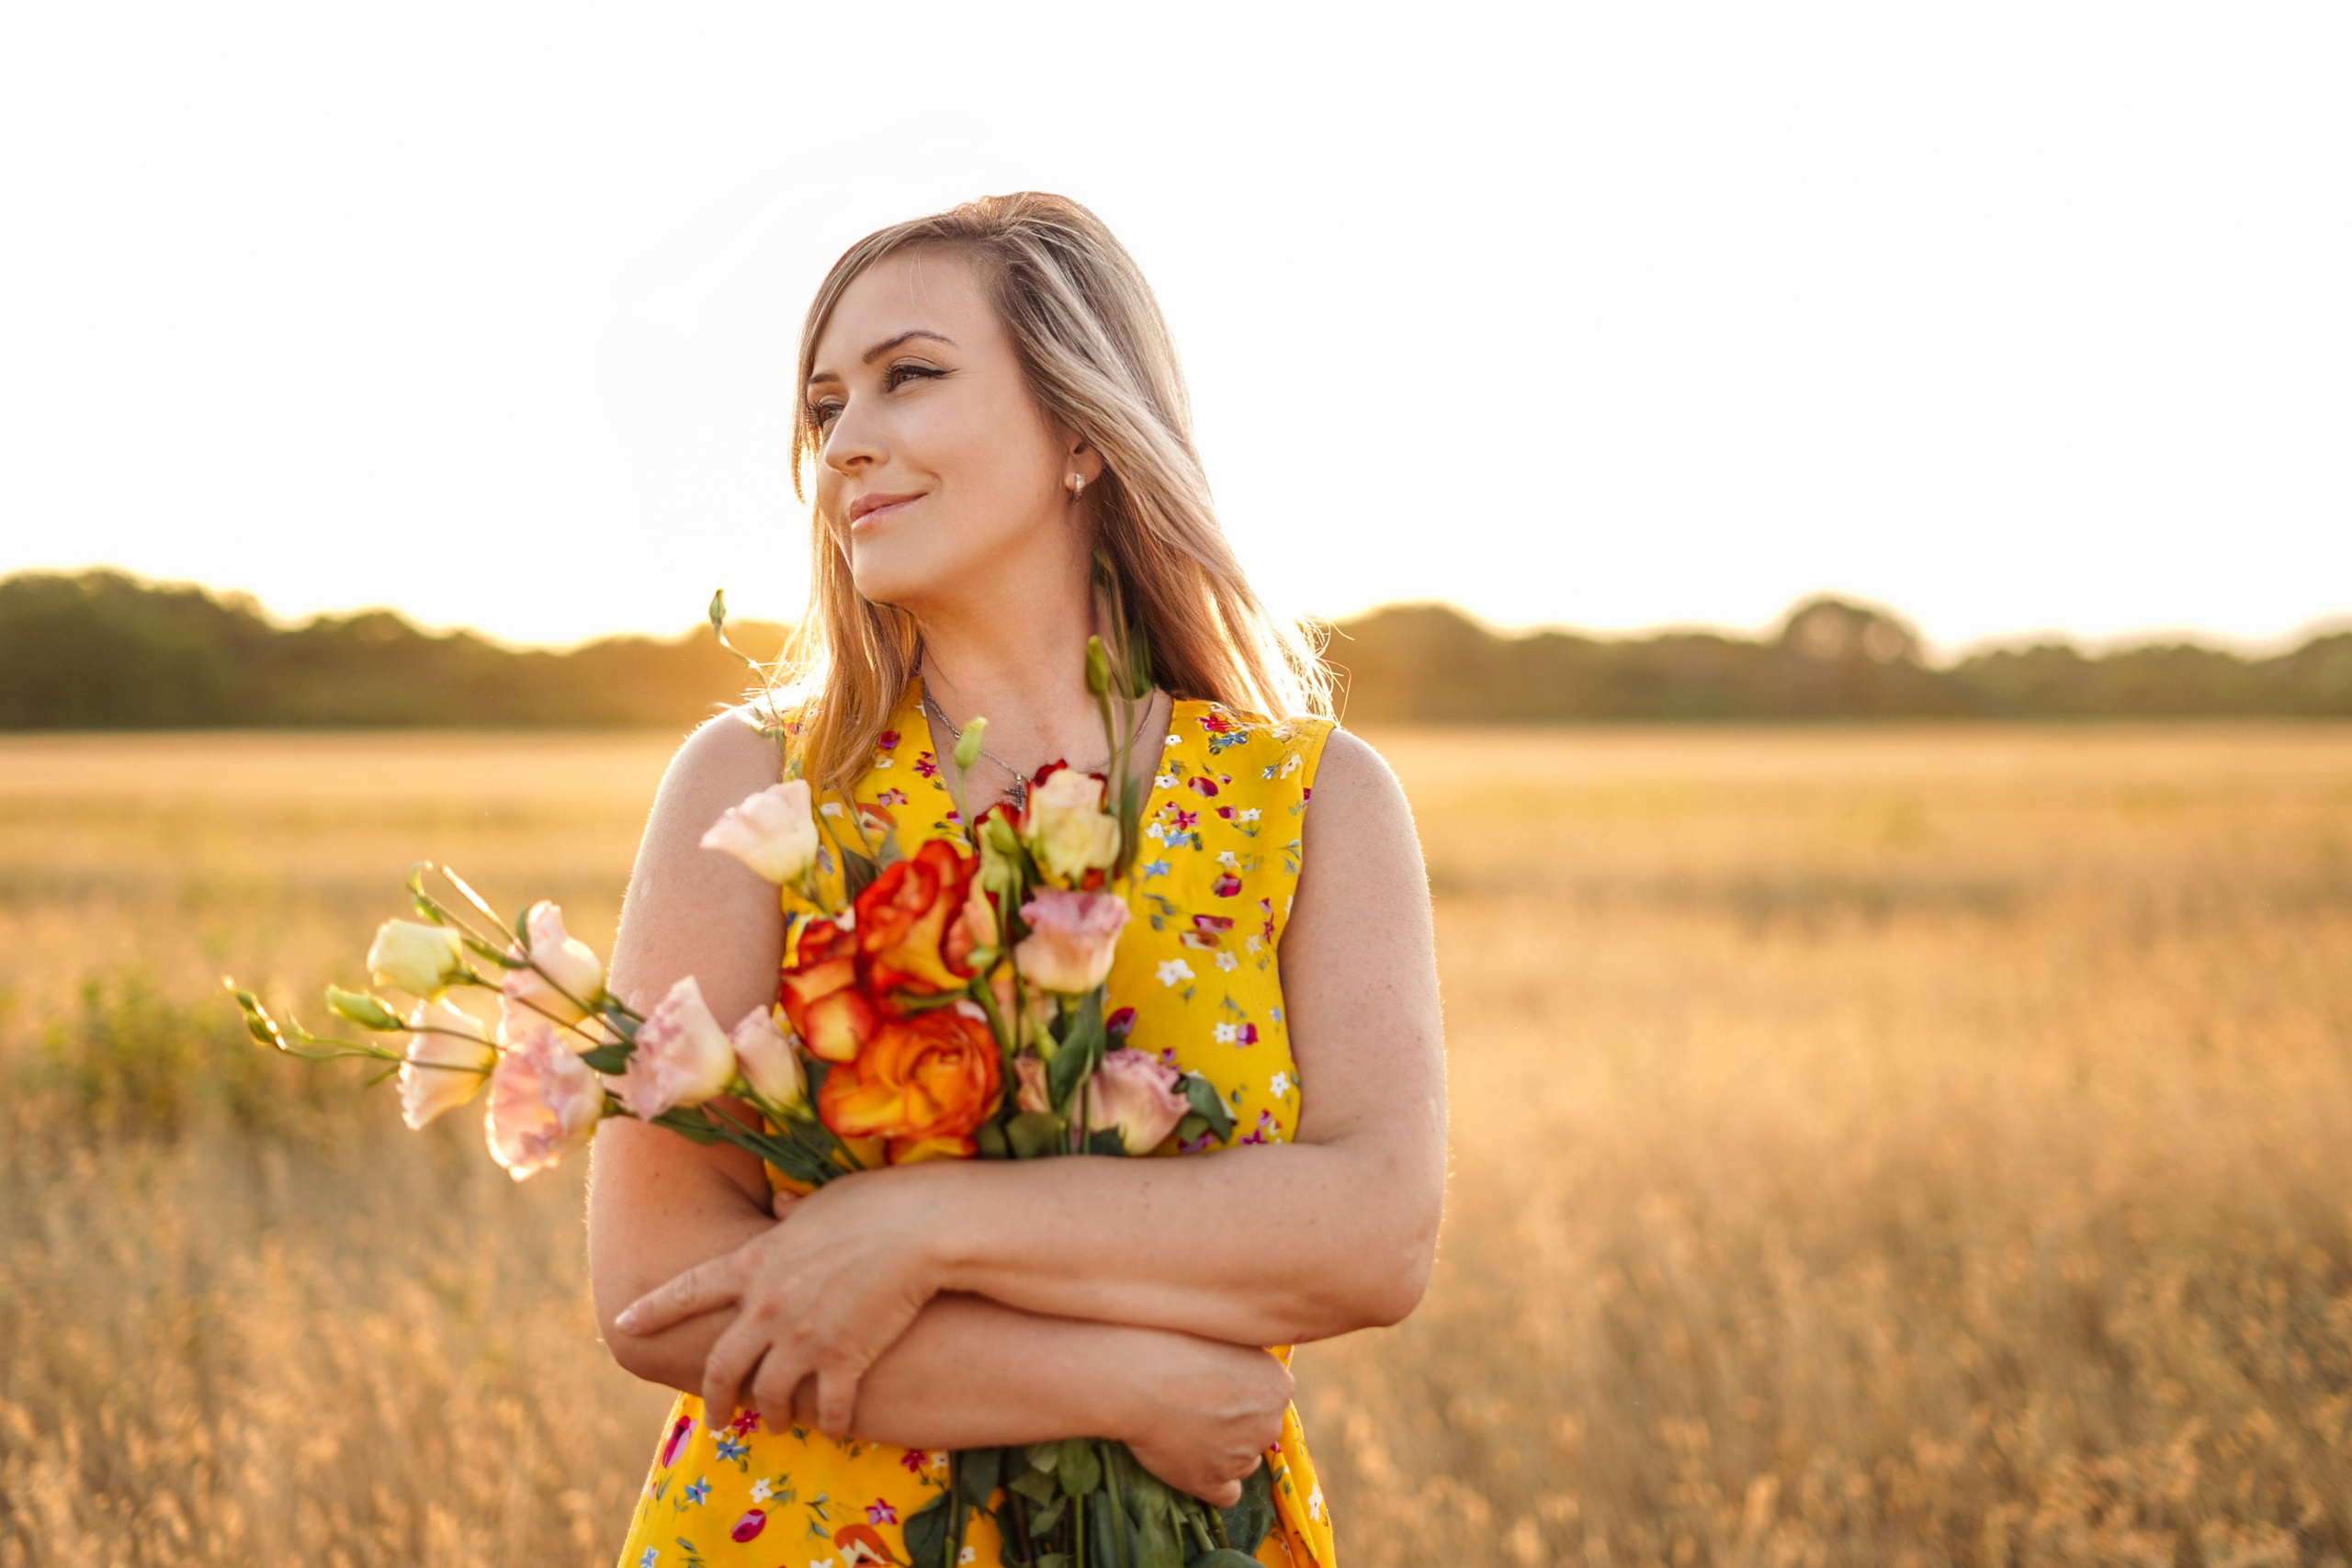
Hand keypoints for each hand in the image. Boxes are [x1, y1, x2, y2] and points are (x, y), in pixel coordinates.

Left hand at [614, 1167, 957, 1436]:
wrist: (923, 1229)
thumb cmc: (878, 1202)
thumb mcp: (823, 1200)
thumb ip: (792, 1215)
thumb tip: (779, 1209)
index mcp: (754, 1262)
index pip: (688, 1291)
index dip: (653, 1310)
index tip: (624, 1326)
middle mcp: (767, 1306)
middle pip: (720, 1366)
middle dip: (715, 1397)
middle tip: (717, 1418)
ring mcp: (802, 1338)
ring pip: (767, 1393)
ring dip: (772, 1413)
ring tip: (779, 1422)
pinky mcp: (842, 1360)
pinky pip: (825, 1408)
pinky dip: (826, 1420)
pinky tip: (832, 1425)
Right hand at [1111, 1332, 1293, 1506]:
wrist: (1135, 1377)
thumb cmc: (1175, 1344)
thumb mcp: (1224, 1334)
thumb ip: (1245, 1356)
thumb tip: (1242, 1366)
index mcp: (1279, 1385)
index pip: (1269, 1396)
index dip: (1241, 1391)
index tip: (1214, 1384)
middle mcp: (1270, 1424)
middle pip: (1259, 1429)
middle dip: (1235, 1422)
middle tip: (1196, 1405)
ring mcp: (1243, 1457)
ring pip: (1241, 1460)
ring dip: (1223, 1452)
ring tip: (1183, 1429)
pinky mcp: (1213, 1483)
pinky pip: (1226, 1494)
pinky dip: (1213, 1483)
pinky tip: (1193, 1466)